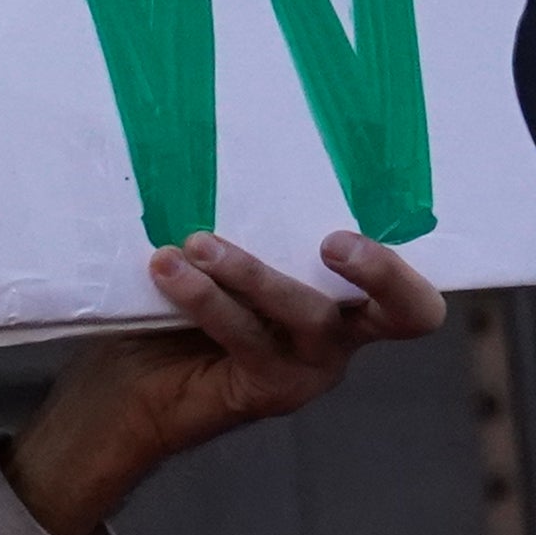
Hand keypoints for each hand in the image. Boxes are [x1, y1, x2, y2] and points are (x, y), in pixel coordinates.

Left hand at [2, 232, 443, 534]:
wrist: (127, 388)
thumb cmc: (179, 307)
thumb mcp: (220, 257)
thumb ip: (243, 221)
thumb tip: (225, 144)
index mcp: (345, 295)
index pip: (409, 282)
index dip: (407, 259)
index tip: (359, 222)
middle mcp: (343, 334)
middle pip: (407, 312)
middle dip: (380, 271)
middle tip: (333, 241)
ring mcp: (310, 368)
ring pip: (305, 311)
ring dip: (249, 271)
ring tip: (196, 244)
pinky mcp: (270, 390)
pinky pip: (246, 336)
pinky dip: (206, 297)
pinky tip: (168, 271)